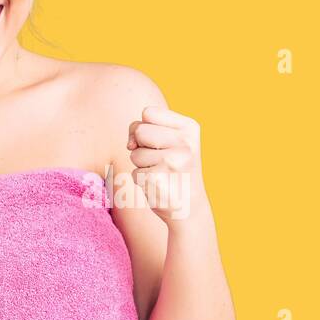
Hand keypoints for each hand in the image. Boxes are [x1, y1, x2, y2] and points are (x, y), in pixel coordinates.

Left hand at [125, 105, 205, 226]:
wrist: (190, 207)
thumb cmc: (174, 168)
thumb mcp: (168, 140)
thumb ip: (143, 129)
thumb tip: (130, 144)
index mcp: (190, 128)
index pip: (148, 112)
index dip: (146, 128)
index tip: (161, 143)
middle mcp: (185, 143)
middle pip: (140, 131)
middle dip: (143, 146)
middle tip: (162, 161)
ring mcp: (172, 162)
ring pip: (134, 154)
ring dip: (142, 165)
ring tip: (162, 174)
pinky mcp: (157, 180)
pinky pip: (134, 173)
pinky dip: (142, 181)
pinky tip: (159, 186)